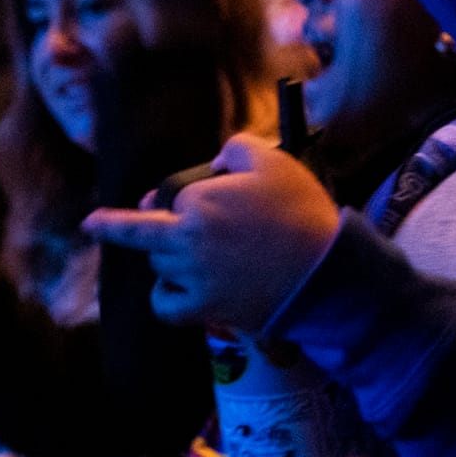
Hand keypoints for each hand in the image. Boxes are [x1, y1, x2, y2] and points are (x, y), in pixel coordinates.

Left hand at [82, 133, 340, 329]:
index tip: (195, 193)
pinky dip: (164, 296)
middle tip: (131, 218)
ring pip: (159, 265)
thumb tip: (215, 164)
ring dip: (167, 256)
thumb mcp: (274, 160)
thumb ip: (236, 148)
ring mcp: (193, 278)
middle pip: (152, 232)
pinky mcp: (205, 308)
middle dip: (158, 223)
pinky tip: (172, 288)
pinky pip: (164, 305)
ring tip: (189, 252)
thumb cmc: (300, 211)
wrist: (324, 269)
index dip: (186, 194)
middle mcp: (187, 240)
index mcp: (199, 202)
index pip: (173, 196)